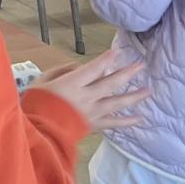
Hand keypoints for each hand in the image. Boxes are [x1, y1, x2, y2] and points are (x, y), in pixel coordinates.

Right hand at [25, 49, 149, 131]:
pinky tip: (140, 118)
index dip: (106, 59)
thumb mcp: (42, 80)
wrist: (38, 131)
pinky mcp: (93, 125)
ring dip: (134, 96)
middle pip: (111, 83)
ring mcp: (92, 112)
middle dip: (127, 73)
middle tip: (141, 66)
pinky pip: (114, 123)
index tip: (117, 52)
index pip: (93, 68)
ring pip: (117, 103)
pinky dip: (127, 121)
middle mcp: (86, 96)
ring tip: (148, 91)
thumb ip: (61, 71)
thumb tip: (79, 68)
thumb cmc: (36, 103)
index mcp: (72, 84)